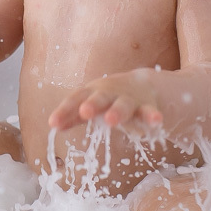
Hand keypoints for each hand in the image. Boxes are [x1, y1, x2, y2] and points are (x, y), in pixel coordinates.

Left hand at [48, 70, 163, 130]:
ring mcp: (128, 99)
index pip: (76, 99)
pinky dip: (153, 115)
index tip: (53, 123)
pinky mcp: (147, 106)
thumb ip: (72, 115)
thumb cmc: (107, 99)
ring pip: (123, 105)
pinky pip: (150, 112)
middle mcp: (109, 94)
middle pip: (100, 98)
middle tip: (84, 112)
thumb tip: (53, 126)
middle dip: (92, 104)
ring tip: (112, 121)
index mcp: (92, 93)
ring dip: (118, 111)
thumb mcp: (89, 104)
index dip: (64, 110)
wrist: (140, 85)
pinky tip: (157, 121)